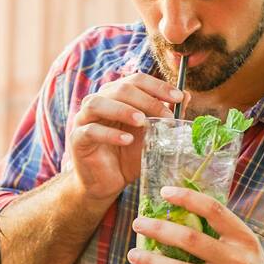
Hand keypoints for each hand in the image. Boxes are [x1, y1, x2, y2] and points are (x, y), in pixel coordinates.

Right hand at [68, 72, 182, 201]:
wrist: (107, 182)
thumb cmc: (127, 156)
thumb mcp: (151, 136)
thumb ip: (164, 116)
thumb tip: (186, 96)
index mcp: (116, 97)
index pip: (136, 80)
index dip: (157, 86)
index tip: (178, 97)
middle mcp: (98, 103)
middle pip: (119, 89)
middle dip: (145, 99)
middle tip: (166, 115)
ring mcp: (84, 120)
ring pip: (97, 103)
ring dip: (122, 110)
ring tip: (142, 122)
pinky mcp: (77, 139)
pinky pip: (90, 131)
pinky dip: (110, 134)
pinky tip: (127, 140)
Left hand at [127, 184, 263, 263]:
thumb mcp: (245, 247)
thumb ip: (220, 232)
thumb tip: (181, 210)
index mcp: (243, 239)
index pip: (214, 210)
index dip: (188, 198)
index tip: (165, 191)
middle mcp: (235, 260)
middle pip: (190, 239)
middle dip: (159, 229)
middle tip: (138, 223)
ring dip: (152, 262)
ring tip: (133, 254)